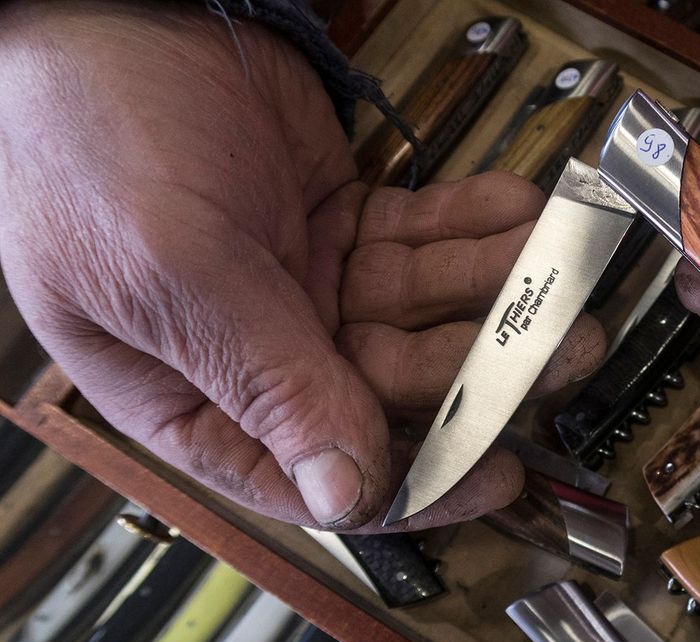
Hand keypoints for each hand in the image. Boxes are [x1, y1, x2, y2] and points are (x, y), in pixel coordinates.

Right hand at [0, 2, 601, 529]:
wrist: (111, 9)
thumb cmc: (90, 136)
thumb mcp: (170, 271)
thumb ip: (265, 379)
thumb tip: (343, 490)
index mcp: (190, 395)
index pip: (310, 473)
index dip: (408, 481)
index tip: (492, 473)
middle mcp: (254, 349)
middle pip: (389, 387)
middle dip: (480, 367)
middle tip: (564, 347)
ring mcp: (303, 280)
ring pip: (420, 309)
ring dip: (493, 290)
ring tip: (559, 271)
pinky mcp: (338, 217)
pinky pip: (420, 237)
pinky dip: (471, 226)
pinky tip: (517, 217)